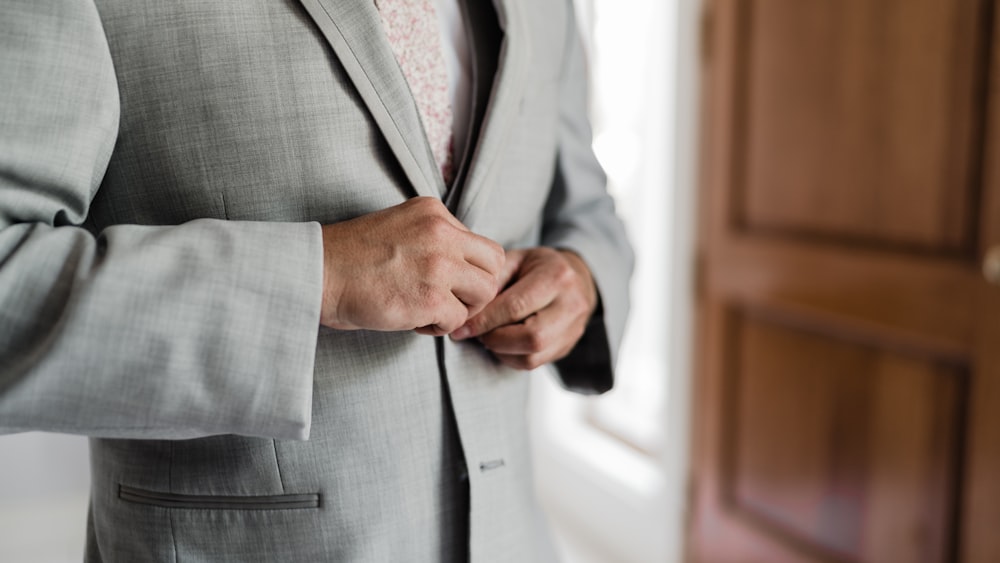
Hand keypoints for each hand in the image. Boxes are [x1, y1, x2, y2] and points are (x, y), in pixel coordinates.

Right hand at [320, 197, 504, 334]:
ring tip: (430, 312)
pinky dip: (439, 327)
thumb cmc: (352, 258)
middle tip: (448, 301)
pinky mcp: (431, 297)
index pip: (481, 245)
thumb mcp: (400, 227)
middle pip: (493, 266)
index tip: (447, 283)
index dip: (470, 270)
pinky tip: (414, 321)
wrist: (318, 274)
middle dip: (476, 290)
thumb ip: (434, 239)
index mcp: (434, 212)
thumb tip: (464, 268)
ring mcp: (438, 265)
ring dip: (461, 309)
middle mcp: (441, 233)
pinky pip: (458, 319)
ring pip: (484, 293)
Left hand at [450, 247, 596, 369]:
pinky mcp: (568, 347)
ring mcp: (573, 329)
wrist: (577, 279)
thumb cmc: (538, 268)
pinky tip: (502, 343)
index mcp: (557, 276)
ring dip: (501, 351)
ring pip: (533, 356)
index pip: (516, 307)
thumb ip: (494, 281)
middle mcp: (571, 305)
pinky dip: (510, 357)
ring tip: (488, 337)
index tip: (461, 327)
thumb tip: (470, 311)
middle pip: (532, 337)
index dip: (485, 320)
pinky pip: (534, 364)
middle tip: (476, 333)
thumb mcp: (515, 260)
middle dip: (495, 339)